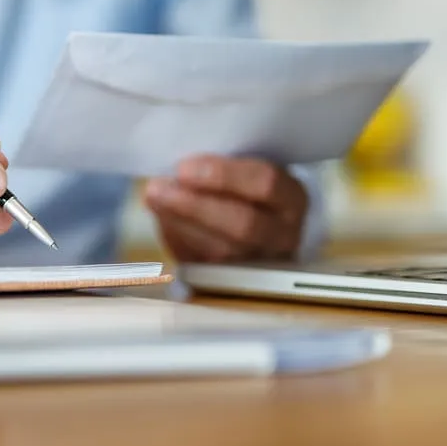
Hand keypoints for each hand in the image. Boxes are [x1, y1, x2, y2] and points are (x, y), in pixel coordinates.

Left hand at [144, 156, 308, 263]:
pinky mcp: (231, 280)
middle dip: (195, 205)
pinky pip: (201, 264)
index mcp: (292, 198)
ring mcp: (259, 263)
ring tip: (153, 198)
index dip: (222, 175)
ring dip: (179, 223)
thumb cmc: (246, 186)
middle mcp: (283, 235)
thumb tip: (180, 167)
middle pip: (242, 224)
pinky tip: (161, 217)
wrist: (258, 223)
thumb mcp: (247, 168)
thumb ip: (222, 165)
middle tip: (158, 188)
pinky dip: (176, 239)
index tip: (184, 167)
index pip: (266, 183)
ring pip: (219, 250)